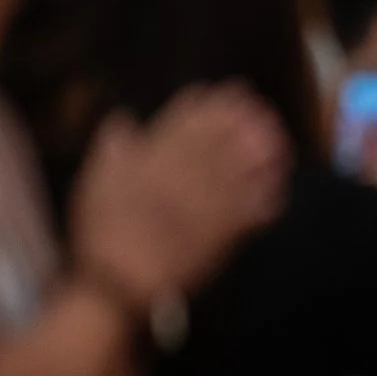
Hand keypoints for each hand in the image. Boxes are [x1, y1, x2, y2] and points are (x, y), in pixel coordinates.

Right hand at [71, 86, 289, 305]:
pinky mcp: (224, 233)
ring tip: (278, 140)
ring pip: (240, 169)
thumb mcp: (96, 182)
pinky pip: (253, 211)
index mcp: (152, 160)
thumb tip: (122, 117)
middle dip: (243, 121)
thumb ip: (113, 148)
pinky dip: (268, 198)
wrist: (119, 281)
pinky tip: (280, 189)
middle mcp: (184, 176)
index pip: (187, 122)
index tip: (231, 93)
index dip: (213, 107)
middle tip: (262, 108)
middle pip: (220, 140)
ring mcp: (207, 203)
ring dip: (262, 152)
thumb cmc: (100, 233)